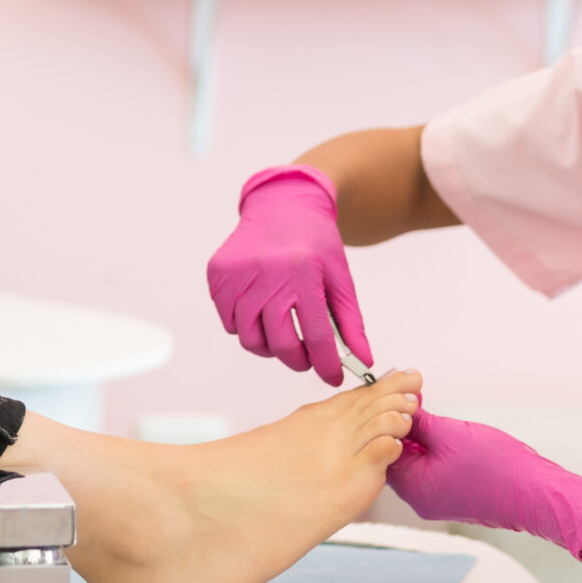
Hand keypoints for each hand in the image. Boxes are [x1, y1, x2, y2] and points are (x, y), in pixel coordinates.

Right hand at [206, 165, 373, 384]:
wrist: (281, 206)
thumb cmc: (314, 243)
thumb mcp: (340, 278)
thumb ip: (350, 322)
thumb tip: (363, 361)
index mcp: (302, 273)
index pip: (316, 336)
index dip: (326, 364)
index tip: (333, 376)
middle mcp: (267, 274)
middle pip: (279, 344)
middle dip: (298, 360)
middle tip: (307, 359)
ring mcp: (237, 275)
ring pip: (249, 339)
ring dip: (269, 345)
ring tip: (283, 331)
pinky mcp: (218, 275)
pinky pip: (230, 322)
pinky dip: (246, 326)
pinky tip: (261, 310)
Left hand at [388, 408, 581, 564]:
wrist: (535, 492)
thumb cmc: (495, 465)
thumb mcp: (450, 433)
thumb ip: (420, 420)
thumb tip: (401, 405)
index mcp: (413, 487)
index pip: (384, 450)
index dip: (388, 420)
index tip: (395, 396)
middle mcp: (420, 500)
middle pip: (399, 457)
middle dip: (405, 427)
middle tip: (412, 398)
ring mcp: (438, 501)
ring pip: (419, 463)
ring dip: (422, 438)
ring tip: (429, 411)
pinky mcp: (455, 498)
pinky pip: (435, 471)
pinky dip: (436, 451)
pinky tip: (444, 431)